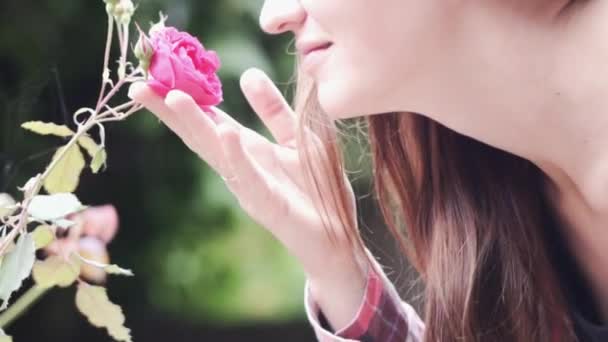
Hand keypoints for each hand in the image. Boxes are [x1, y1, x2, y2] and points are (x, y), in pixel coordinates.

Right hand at [127, 68, 362, 277]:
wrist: (338, 235)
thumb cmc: (317, 188)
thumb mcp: (298, 137)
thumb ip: (273, 110)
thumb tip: (247, 73)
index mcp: (247, 149)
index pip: (209, 118)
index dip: (186, 96)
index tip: (156, 75)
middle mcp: (240, 166)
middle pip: (200, 134)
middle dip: (171, 111)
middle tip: (139, 87)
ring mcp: (249, 186)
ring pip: (216, 153)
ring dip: (195, 126)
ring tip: (172, 98)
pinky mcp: (267, 204)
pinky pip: (249, 177)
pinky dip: (236, 156)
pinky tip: (225, 133)